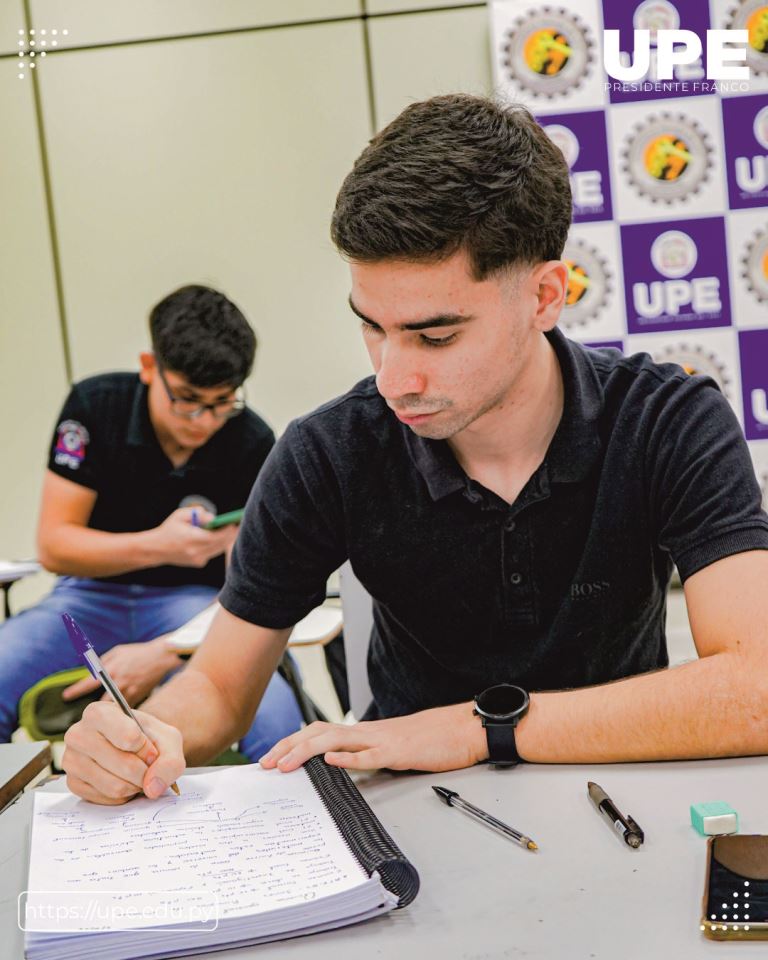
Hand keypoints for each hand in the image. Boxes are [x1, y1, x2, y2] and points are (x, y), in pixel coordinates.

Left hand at [61, 639, 181, 705]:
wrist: (160, 657)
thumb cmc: (137, 653)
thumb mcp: (117, 652)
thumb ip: (103, 661)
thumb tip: (91, 670)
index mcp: (111, 669)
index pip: (88, 682)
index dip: (75, 690)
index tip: (65, 696)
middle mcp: (118, 682)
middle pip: (99, 702)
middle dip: (92, 708)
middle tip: (85, 714)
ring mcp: (129, 690)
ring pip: (112, 708)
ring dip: (106, 712)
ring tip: (100, 719)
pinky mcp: (138, 696)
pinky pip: (126, 708)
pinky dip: (120, 712)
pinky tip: (118, 716)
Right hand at [62, 701, 184, 804]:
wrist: (135, 747)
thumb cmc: (148, 737)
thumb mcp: (169, 740)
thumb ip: (170, 761)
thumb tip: (153, 787)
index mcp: (98, 712)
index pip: (129, 737)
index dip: (148, 749)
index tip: (151, 749)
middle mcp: (78, 734)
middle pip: (123, 764)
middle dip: (145, 772)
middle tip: (148, 767)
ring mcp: (71, 760)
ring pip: (114, 785)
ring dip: (135, 786)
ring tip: (137, 774)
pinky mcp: (72, 783)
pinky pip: (106, 799)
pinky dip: (122, 796)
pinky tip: (123, 780)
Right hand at [148, 507, 237, 567]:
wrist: (156, 549)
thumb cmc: (169, 529)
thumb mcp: (180, 515)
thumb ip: (197, 514)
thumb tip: (214, 518)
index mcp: (191, 540)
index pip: (215, 536)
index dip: (227, 530)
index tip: (234, 522)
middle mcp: (196, 552)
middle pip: (220, 544)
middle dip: (230, 534)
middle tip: (239, 525)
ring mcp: (198, 559)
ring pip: (218, 549)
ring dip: (226, 540)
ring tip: (235, 530)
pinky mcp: (198, 563)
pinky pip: (212, 552)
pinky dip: (217, 545)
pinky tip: (223, 537)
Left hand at [259, 702, 488, 772]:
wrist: (462, 729)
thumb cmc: (432, 740)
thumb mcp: (392, 748)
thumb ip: (368, 755)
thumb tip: (345, 768)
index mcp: (365, 733)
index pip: (319, 732)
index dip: (293, 742)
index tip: (272, 757)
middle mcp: (367, 732)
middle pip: (318, 733)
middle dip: (288, 747)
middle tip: (265, 764)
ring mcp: (382, 740)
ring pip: (336, 740)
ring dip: (306, 751)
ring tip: (285, 764)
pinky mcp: (399, 751)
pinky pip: (370, 755)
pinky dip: (348, 758)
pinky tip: (331, 763)